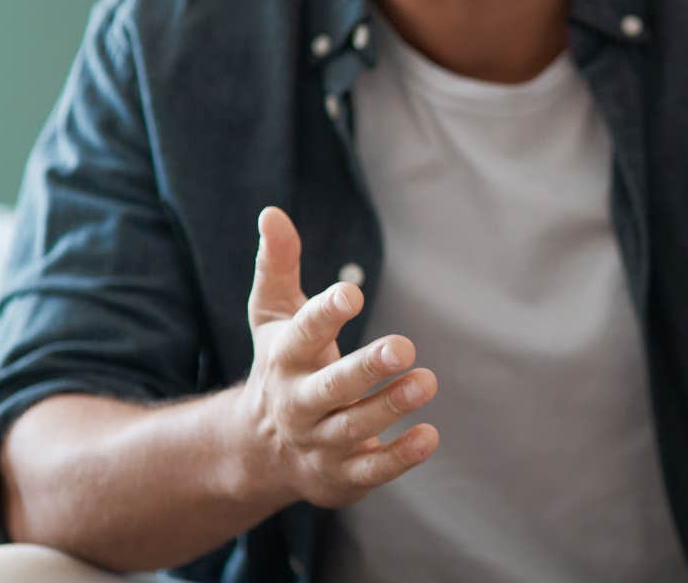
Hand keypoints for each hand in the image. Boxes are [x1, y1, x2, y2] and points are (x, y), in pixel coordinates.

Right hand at [235, 207, 438, 508]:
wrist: (258, 451)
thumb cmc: (281, 366)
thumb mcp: (273, 317)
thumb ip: (278, 266)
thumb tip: (272, 212)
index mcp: (284, 359)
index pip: (302, 334)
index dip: (325, 314)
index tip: (352, 294)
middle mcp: (298, 403)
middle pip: (330, 388)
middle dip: (365, 369)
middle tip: (404, 346)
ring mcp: (319, 442)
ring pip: (354, 428)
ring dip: (390, 406)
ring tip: (425, 381)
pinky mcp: (340, 476)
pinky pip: (370, 471)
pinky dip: (398, 457)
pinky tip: (429, 436)